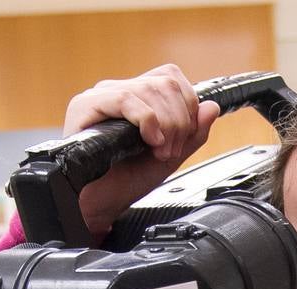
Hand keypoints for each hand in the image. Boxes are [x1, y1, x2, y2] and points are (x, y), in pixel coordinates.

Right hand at [64, 63, 219, 238]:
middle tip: (169, 151)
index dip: (187, 104)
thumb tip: (211, 106)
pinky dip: (146, 120)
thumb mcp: (170, 157)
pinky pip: (125, 98)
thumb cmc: (128, 181)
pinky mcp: (85, 105)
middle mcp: (118, 90)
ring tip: (158, 152)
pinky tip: (149, 140)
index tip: (184, 136)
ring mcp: (101, 96)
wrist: (101, 204)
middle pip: (166, 82)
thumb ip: (193, 133)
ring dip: (165, 125)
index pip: (171, 77)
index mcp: (137, 96)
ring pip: (150, 89)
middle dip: (179, 121)